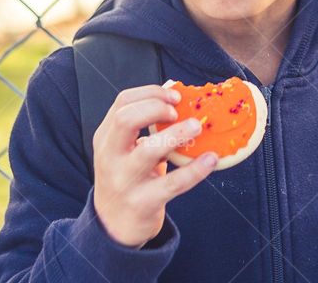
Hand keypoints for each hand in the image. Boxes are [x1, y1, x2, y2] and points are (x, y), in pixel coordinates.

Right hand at [92, 84, 218, 247]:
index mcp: (106, 137)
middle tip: (178, 111)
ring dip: (177, 134)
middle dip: (155, 108)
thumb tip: (175, 90)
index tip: (175, 96)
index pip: (122, 102)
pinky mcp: (143, 203)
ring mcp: (125, 181)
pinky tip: (211, 159)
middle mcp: (110, 156)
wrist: (114, 226)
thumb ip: (144, 125)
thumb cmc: (129, 177)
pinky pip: (173, 183)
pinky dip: (195, 169)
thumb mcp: (126, 149)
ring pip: (148, 151)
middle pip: (125, 119)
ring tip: (198, 127)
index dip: (150, 93)